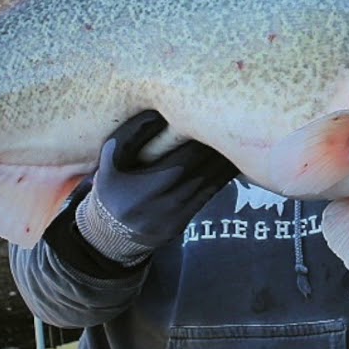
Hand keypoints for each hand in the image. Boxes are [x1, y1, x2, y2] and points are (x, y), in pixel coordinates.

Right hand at [76, 110, 238, 265]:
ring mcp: (178, 216)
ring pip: (211, 184)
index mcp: (148, 187)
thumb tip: (156, 114)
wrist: (109, 235)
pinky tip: (231, 161)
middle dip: (219, 148)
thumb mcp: (109, 162)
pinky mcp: (185, 223)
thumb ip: (128, 137)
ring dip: (226, 162)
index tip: (213, 119)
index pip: (186, 159)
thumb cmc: (111, 190)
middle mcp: (166, 204)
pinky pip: (209, 196)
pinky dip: (222, 177)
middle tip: (233, 125)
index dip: (202, 140)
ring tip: (239, 140)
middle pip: (204, 170)